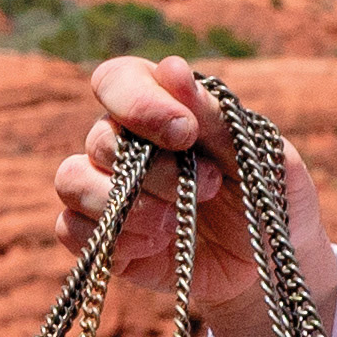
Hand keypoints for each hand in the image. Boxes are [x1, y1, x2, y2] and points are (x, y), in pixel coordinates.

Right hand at [55, 57, 336, 336]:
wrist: (267, 267)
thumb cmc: (267, 198)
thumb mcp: (260, 157)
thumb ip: (215, 118)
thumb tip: (171, 68)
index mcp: (162, 109)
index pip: (118, 80)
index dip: (139, 102)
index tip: (184, 133)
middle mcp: (125, 144)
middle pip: (100, 137)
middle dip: (156, 170)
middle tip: (210, 187)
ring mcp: (106, 191)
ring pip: (71, 179)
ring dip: (126, 205)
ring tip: (175, 224)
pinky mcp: (100, 238)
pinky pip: (69, 229)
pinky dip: (112, 240)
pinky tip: (155, 247)